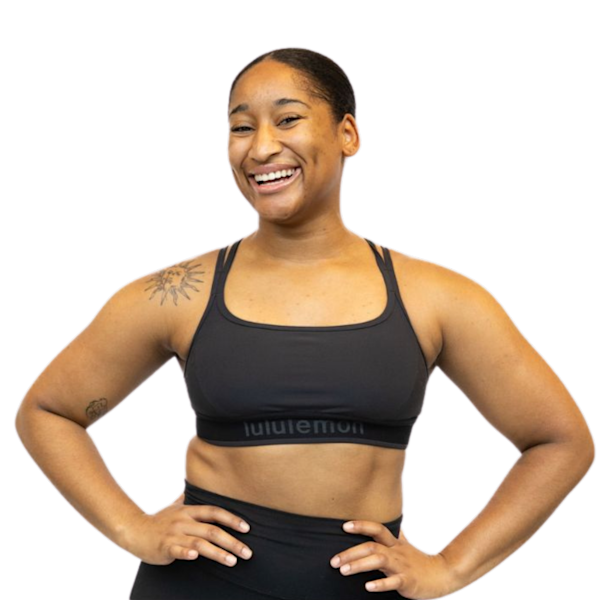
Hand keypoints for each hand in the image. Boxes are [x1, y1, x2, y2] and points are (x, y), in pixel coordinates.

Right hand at [123, 491, 253, 566]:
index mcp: (189, 511)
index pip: (214, 512)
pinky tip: (195, 556)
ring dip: (217, 552)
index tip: (247, 528)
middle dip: (232, 541)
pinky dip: (186, 552)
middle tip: (248, 552)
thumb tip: (194, 484)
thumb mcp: (175, 506)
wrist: (134, 530)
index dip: (231, 518)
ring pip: (199, 542)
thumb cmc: (159, 521)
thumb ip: (187, 497)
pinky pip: (177, 550)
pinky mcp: (164, 547)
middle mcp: (184, 520)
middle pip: (212, 530)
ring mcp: (174, 534)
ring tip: (233, 561)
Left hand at [330, 521, 458, 598]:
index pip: (376, 528)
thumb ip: (392, 534)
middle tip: (333, 561)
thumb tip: (384, 523)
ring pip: (379, 560)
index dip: (361, 525)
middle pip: (371, 546)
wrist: (442, 575)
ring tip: (344, 571)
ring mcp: (401, 566)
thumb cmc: (418, 560)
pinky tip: (368, 587)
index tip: (344, 526)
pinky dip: (380, 584)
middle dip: (350, 552)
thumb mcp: (404, 544)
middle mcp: (396, 551)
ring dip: (359, 565)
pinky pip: (393, 582)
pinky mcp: (408, 581)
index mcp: (394, 543)